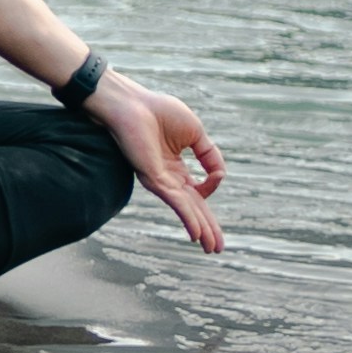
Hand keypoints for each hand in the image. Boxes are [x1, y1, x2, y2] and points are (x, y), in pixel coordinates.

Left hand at [91, 77, 225, 252]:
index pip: (199, 190)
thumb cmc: (157, 111)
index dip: (213, 185)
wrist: (132, 104)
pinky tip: (195, 234)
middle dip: (208, 228)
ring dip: (201, 229)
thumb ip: (210, 155)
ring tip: (212, 248)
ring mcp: (160, 180)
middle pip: (193, 208)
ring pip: (186, 210)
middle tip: (218, 248)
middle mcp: (168, 178)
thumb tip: (219, 175)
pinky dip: (188, 218)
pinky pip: (175, 202)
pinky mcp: (153, 179)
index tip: (216, 176)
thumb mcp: (195, 133)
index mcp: (176, 168)